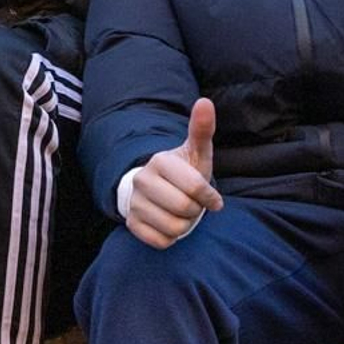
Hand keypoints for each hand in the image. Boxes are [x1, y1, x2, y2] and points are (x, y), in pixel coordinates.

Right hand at [125, 97, 222, 248]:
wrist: (156, 190)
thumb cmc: (184, 171)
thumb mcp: (196, 152)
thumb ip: (202, 129)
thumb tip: (205, 101)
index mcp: (159, 161)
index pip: (196, 187)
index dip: (210, 197)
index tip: (213, 198)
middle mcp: (142, 180)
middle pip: (184, 209)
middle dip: (196, 211)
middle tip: (193, 205)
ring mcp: (134, 203)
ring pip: (174, 228)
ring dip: (185, 225)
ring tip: (180, 213)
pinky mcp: (131, 224)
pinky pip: (161, 242)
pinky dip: (171, 238)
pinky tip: (168, 223)